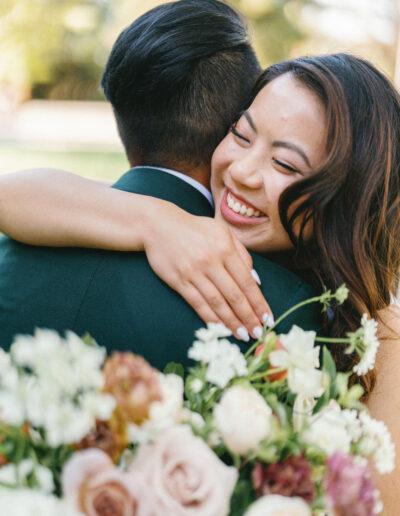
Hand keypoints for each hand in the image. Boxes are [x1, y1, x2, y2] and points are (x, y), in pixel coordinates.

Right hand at [143, 202, 272, 340]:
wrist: (159, 225)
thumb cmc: (195, 229)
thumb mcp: (223, 232)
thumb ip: (242, 254)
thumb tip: (256, 280)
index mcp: (225, 249)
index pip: (247, 282)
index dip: (258, 303)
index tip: (267, 318)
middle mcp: (211, 262)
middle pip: (234, 295)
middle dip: (248, 317)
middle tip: (258, 333)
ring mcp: (194, 273)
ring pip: (217, 303)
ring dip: (231, 322)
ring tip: (242, 335)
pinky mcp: (179, 281)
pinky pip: (198, 303)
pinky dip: (210, 318)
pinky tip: (220, 328)